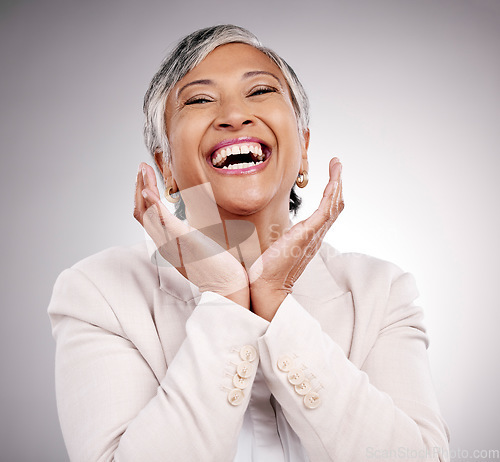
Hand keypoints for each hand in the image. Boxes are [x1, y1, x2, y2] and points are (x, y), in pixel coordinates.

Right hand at [134, 163, 249, 308]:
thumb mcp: (200, 248)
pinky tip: (150, 190)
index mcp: (168, 245)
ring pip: (147, 214)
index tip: (146, 178)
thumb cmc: (218, 270)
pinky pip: (164, 222)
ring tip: (144, 170)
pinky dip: (154, 205)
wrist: (227, 289)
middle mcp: (165, 244)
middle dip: (138, 187)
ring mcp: (172, 243)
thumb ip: (191, 236)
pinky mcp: (185, 241)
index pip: (147, 217)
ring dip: (144, 188)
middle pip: (141, 213)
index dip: (142, 196)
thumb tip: (192, 225)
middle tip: (141, 167)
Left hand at [247, 158, 343, 320]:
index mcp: (309, 236)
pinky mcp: (307, 234)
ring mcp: (314, 235)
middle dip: (338, 183)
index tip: (330, 176)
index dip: (330, 193)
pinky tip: (333, 181)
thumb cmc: (267, 268)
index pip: (326, 211)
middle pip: (335, 205)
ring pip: (333, 205)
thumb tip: (268, 224)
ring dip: (337, 183)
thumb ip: (277, 233)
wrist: (266, 285)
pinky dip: (331, 194)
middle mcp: (316, 235)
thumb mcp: (274, 244)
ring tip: (337, 165)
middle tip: (337, 164)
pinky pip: (325, 211)